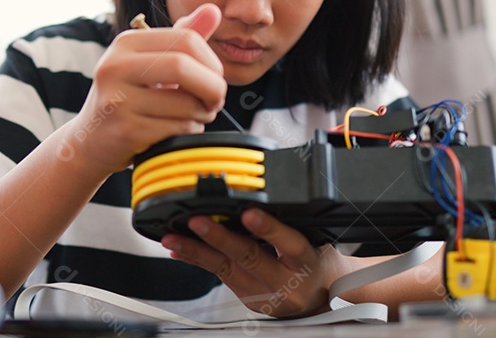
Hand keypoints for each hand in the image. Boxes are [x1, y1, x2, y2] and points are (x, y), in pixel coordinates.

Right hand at [66, 3, 227, 175]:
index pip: (186, 39)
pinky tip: (179, 129)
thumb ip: (183, 37)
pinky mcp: (124, 131)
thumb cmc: (128, 97)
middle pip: (183, 67)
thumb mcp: (151, 62)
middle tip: (216, 100)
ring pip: (185, 103)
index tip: (215, 78)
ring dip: (204, 113)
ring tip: (197, 115)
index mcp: (126, 43)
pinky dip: (190, 130)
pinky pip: (177, 129)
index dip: (212, 61)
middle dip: (213, 87)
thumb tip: (214, 9)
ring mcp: (117, 100)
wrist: (91, 140)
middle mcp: (116, 66)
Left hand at [160, 208, 348, 317]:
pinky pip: (220, 278)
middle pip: (250, 258)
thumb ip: (290, 222)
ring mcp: (265, 295)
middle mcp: (285, 282)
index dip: (268, 229)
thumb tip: (258, 195)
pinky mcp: (249, 300)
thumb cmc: (315, 262)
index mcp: (307, 262)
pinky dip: (198, 261)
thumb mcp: (315, 240)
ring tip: (175, 239)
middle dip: (219, 239)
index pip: (290, 243)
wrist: (320, 298)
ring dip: (197, 252)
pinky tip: (180, 251)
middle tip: (197, 222)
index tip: (249, 213)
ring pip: (227, 271)